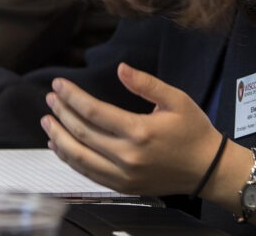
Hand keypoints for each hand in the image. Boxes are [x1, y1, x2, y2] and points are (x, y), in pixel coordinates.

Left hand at [41, 62, 221, 196]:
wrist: (208, 169)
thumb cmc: (194, 131)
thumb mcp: (176, 99)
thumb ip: (146, 83)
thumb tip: (120, 68)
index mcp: (140, 131)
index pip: (93, 112)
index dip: (72, 97)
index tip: (58, 85)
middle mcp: (128, 156)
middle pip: (82, 133)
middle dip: (61, 113)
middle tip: (50, 99)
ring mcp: (124, 175)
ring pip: (79, 157)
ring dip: (59, 137)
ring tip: (47, 121)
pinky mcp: (123, 186)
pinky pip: (88, 173)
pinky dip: (70, 159)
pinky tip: (60, 146)